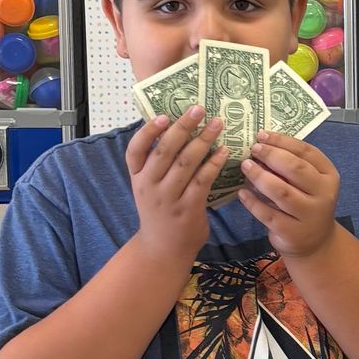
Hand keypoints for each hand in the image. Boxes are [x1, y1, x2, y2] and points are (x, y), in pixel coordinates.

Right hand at [127, 107, 222, 263]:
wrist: (163, 249)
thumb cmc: (160, 212)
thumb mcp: (149, 187)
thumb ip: (158, 164)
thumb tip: (180, 129)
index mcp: (137, 177)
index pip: (135, 150)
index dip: (148, 131)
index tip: (163, 115)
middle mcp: (149, 186)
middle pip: (165, 151)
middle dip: (183, 127)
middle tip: (199, 109)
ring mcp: (168, 198)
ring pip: (186, 163)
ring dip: (203, 140)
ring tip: (217, 123)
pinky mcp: (188, 208)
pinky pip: (202, 180)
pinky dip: (213, 163)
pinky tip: (224, 151)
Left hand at [241, 133, 340, 259]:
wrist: (315, 242)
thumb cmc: (307, 204)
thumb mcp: (309, 183)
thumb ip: (293, 166)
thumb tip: (262, 144)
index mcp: (328, 175)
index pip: (306, 152)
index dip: (282, 141)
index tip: (262, 135)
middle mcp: (323, 194)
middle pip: (295, 169)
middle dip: (271, 155)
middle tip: (253, 149)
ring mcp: (309, 215)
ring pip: (281, 191)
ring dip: (260, 176)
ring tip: (245, 166)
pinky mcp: (292, 232)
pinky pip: (268, 214)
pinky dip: (253, 202)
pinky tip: (242, 193)